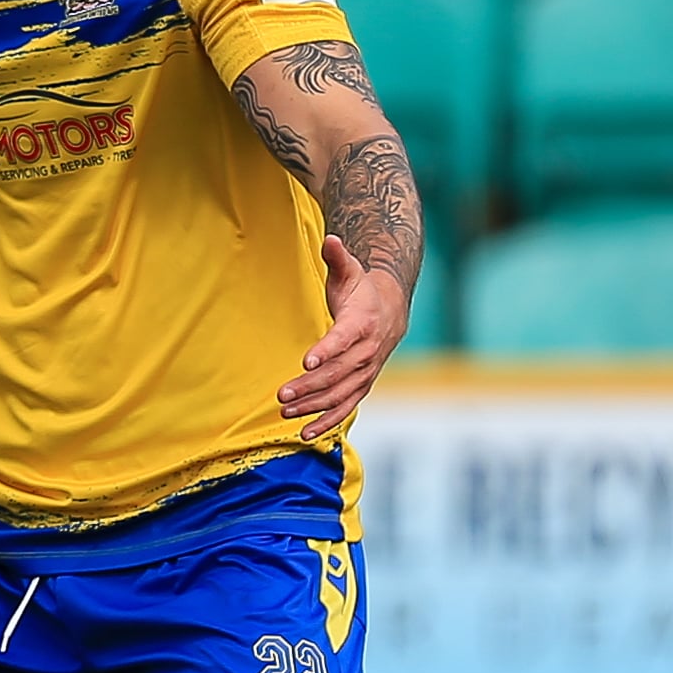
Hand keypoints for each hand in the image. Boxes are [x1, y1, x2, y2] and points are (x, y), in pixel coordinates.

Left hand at [280, 236, 405, 441]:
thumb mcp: (350, 270)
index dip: (326, 350)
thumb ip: (337, 257)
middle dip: (310, 386)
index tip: (306, 361)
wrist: (390, 310)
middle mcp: (367, 351)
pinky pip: (346, 407)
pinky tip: (306, 434)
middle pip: (338, 372)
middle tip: (281, 396)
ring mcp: (366, 371)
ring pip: (340, 393)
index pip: (343, 339)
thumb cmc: (360, 291)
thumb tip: (331, 238)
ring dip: (313, 406)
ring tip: (285, 413)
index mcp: (362, 323)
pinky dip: (328, 421)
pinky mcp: (361, 384)